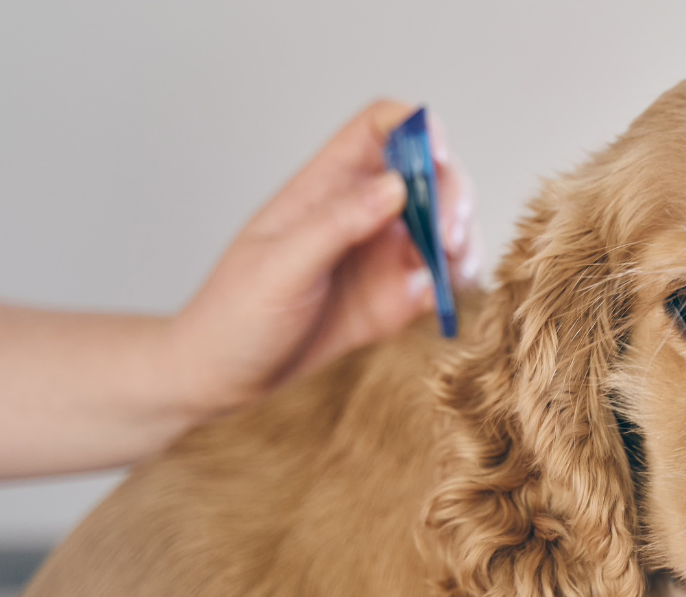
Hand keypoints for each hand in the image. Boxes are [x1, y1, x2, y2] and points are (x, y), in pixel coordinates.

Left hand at [162, 100, 480, 415]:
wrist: (223, 380)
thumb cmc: (234, 315)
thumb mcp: (279, 267)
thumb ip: (336, 224)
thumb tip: (395, 186)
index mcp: (326, 187)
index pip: (380, 129)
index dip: (416, 127)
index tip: (437, 154)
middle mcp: (363, 213)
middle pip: (429, 176)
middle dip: (451, 196)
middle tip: (447, 236)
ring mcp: (383, 256)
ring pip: (446, 227)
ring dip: (463, 242)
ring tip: (451, 272)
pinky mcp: (396, 300)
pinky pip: (443, 279)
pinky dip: (457, 284)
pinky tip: (444, 301)